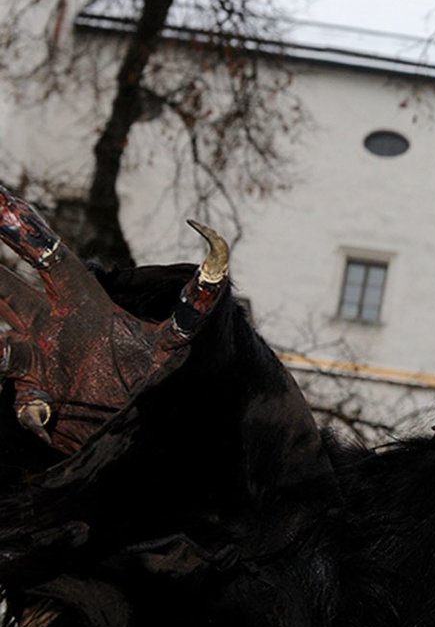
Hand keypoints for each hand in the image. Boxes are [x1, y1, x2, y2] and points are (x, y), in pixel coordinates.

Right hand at [0, 185, 227, 453]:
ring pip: (3, 346)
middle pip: (8, 293)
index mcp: (85, 304)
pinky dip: (30, 410)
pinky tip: (37, 410)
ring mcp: (40, 367)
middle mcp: (54, 330)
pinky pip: (26, 408)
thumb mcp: (181, 340)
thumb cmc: (162, 376)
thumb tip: (220, 251)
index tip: (6, 200)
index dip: (27, 231)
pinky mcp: (38, 407)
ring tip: (2, 347)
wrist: (154, 427)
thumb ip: (199, 302)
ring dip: (0, 347)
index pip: (52, 259)